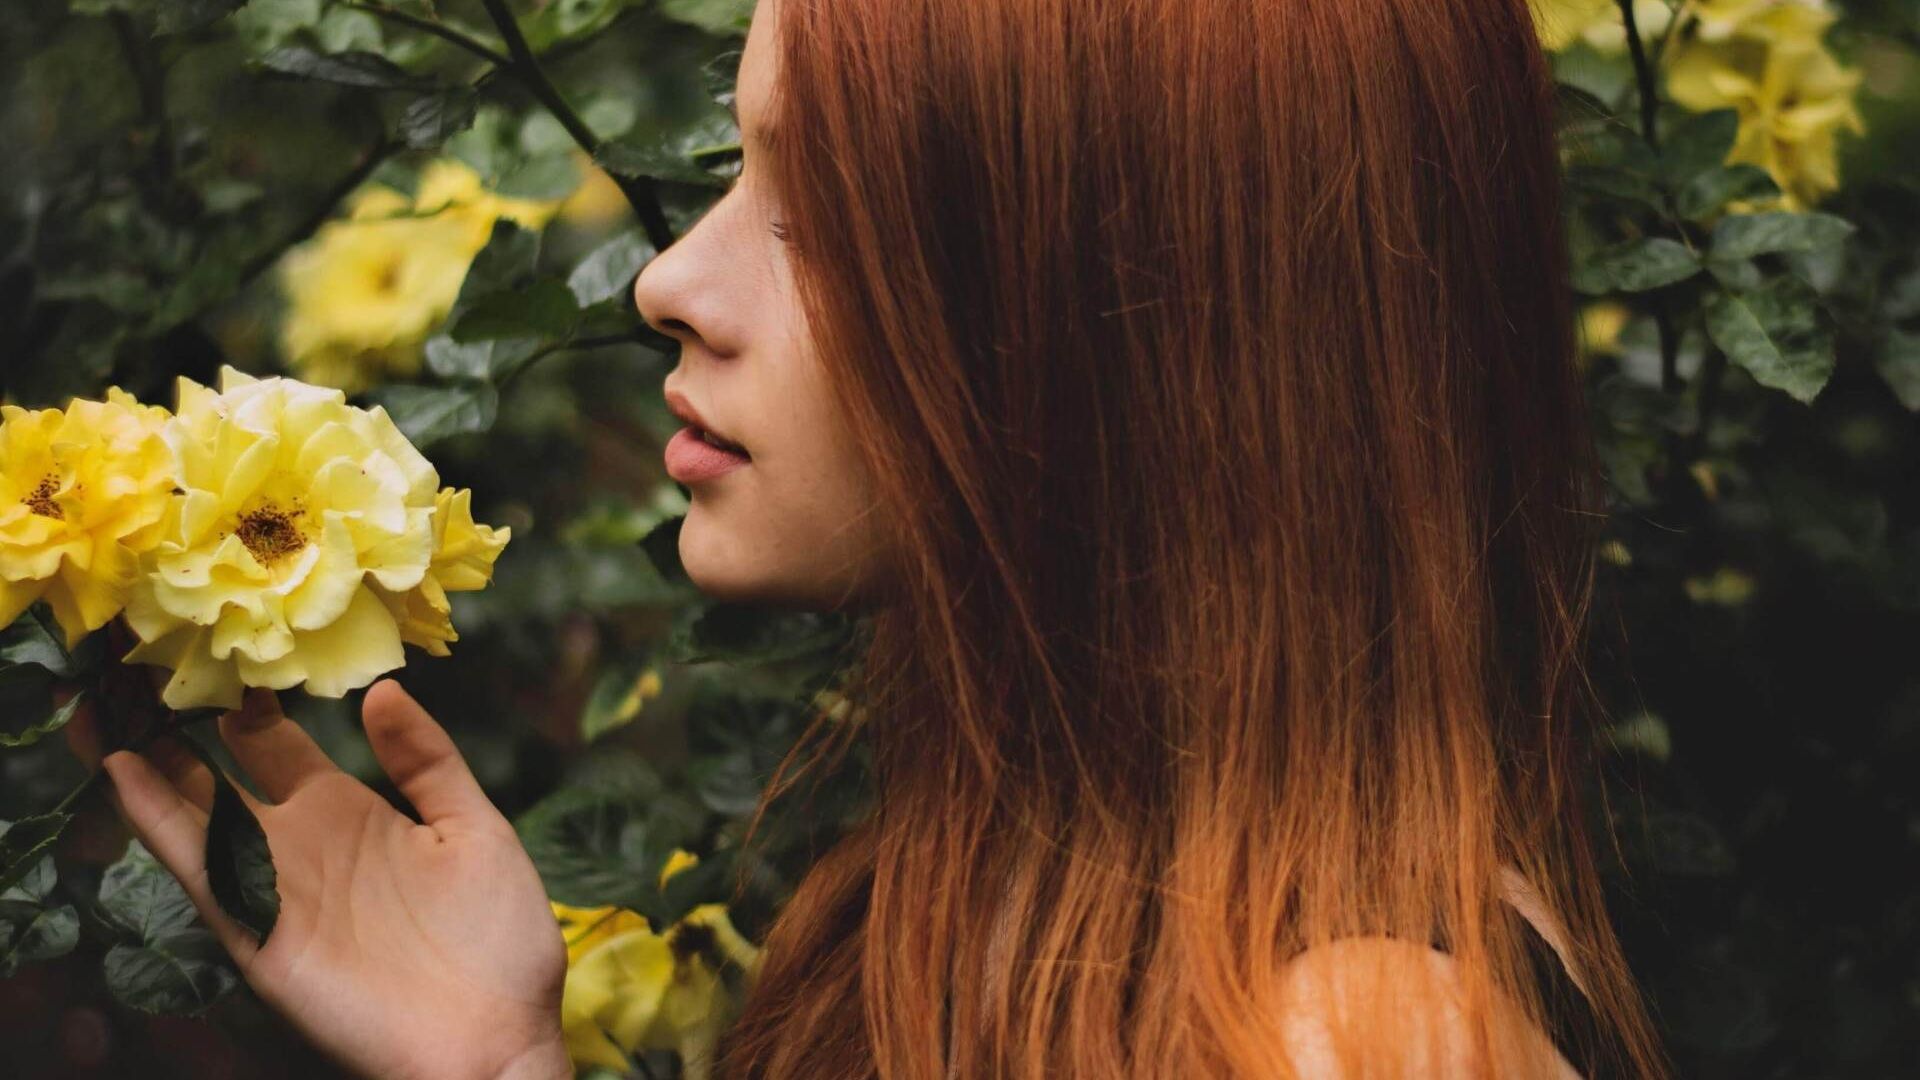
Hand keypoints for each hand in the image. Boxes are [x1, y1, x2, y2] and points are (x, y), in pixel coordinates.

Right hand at [65, 681, 572, 1079]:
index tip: (212, 640)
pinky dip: (161, 822)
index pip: (275, 744)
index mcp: (351, 811)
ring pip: (194, 812)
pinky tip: (125, 774)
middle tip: (133, 660)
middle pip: (217, 771)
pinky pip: (204, 871)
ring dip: (145, 762)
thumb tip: (383, 689)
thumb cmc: (499, 940)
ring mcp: (276, 886)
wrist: (498, 1039)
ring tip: (102, 703)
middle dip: (175, 724)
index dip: (243, 697)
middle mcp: (300, 843)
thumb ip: (428, 762)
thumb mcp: (474, 828)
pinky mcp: (261, 935)